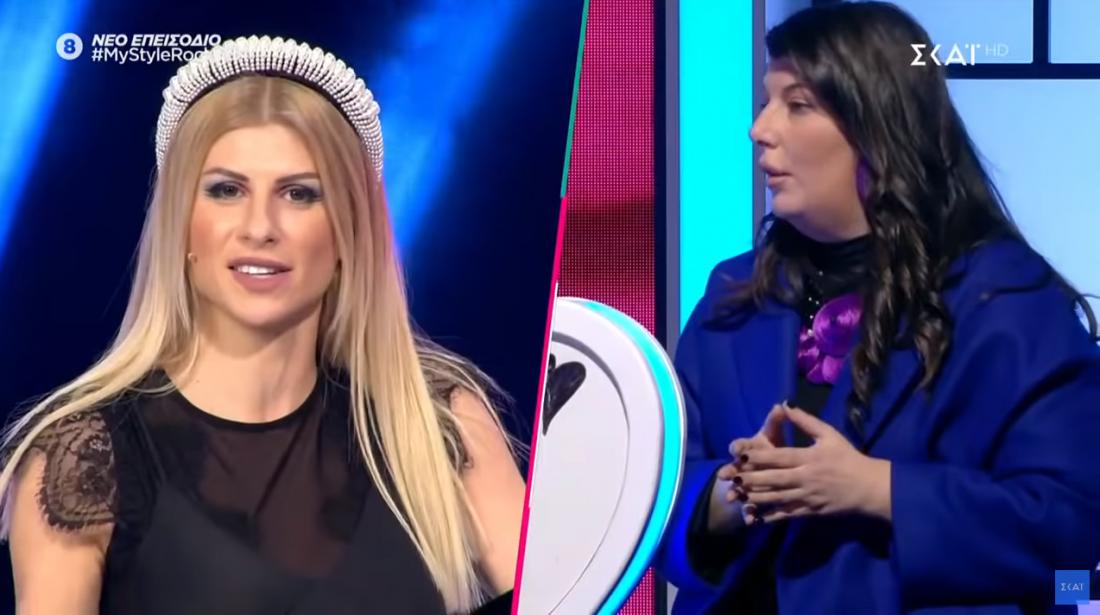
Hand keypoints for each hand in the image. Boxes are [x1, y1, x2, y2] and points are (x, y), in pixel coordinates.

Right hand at [709, 404, 786, 529]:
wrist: (767, 467)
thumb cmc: (771, 446)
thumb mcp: (774, 434)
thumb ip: (775, 422)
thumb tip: (780, 405)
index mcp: (750, 449)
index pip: (741, 445)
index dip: (738, 446)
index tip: (736, 449)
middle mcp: (745, 466)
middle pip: (736, 468)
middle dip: (730, 471)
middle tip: (723, 475)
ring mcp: (747, 483)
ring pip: (740, 489)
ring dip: (735, 493)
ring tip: (732, 499)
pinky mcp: (752, 498)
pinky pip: (751, 507)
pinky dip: (749, 514)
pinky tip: (750, 520)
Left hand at [732, 405, 891, 523]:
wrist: (870, 487)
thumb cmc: (848, 458)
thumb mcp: (829, 434)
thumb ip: (806, 421)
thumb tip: (785, 405)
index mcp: (810, 458)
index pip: (779, 456)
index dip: (758, 456)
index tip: (739, 455)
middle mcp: (806, 478)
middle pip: (773, 479)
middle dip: (750, 479)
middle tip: (729, 478)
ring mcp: (808, 497)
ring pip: (777, 498)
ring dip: (755, 498)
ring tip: (736, 496)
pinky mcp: (811, 511)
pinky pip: (788, 514)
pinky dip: (772, 516)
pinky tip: (757, 517)